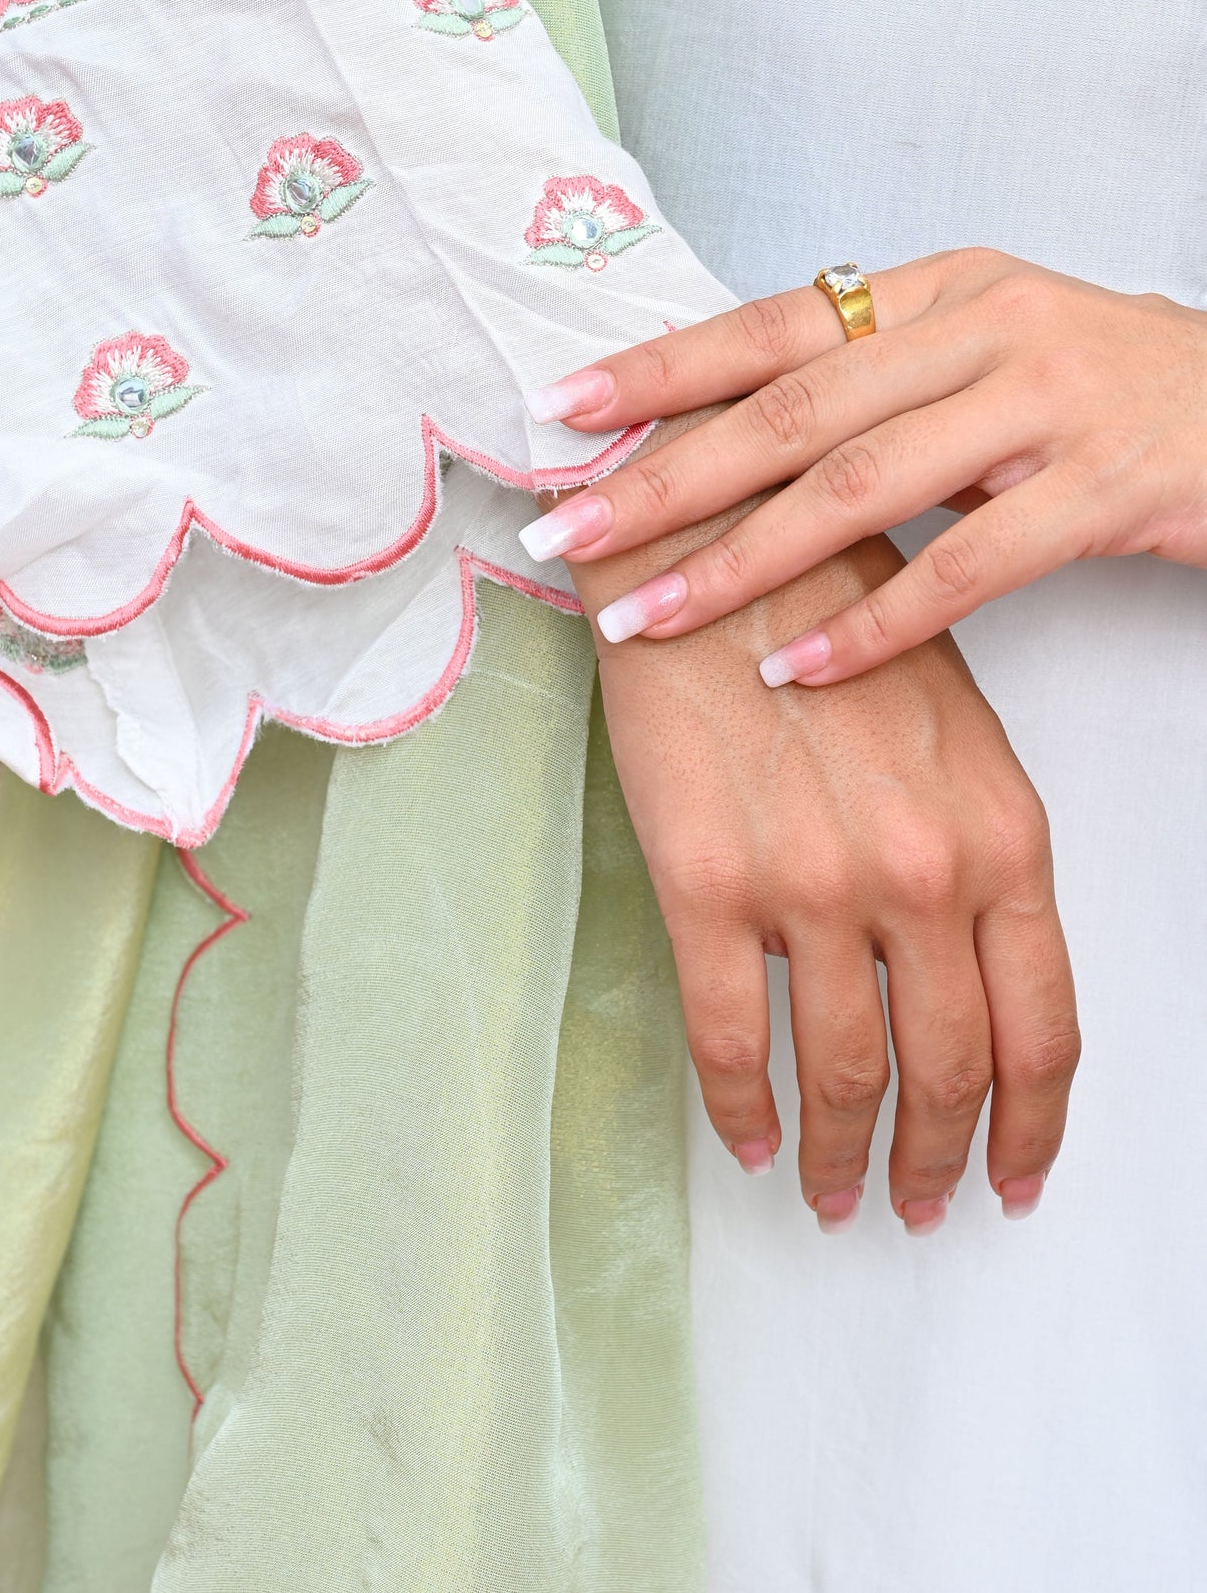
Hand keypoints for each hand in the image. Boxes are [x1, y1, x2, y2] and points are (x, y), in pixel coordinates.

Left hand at [520, 247, 1206, 682]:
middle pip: (794, 406)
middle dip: (668, 476)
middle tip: (567, 529)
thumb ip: (874, 380)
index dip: (662, 367)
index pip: (773, 324)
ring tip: (650, 615)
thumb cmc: (1109, 388)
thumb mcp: (989, 349)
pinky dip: (870, 624)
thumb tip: (723, 429)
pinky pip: (966, 569)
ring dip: (742, 561)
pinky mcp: (1103, 488)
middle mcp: (986, 327)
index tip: (562, 408)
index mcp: (943, 288)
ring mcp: (1048, 404)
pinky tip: (797, 670)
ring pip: (861, 486)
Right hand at [567, 472, 1079, 1233]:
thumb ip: (975, 857)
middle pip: (951, 1071)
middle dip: (940, 1158)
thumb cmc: (828, 616)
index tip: (1016, 1175)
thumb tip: (963, 978)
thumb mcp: (953, 729)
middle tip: (921, 1201)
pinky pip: (730, 1040)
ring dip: (842, 1154)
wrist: (705, 546)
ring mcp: (813, 886)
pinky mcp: (706, 885)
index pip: (1041, 1028)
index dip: (1032, 1127)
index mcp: (1002, 834)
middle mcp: (923, 873)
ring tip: (832, 1191)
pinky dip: (742, 1109)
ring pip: (845, 1071)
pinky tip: (748, 1138)